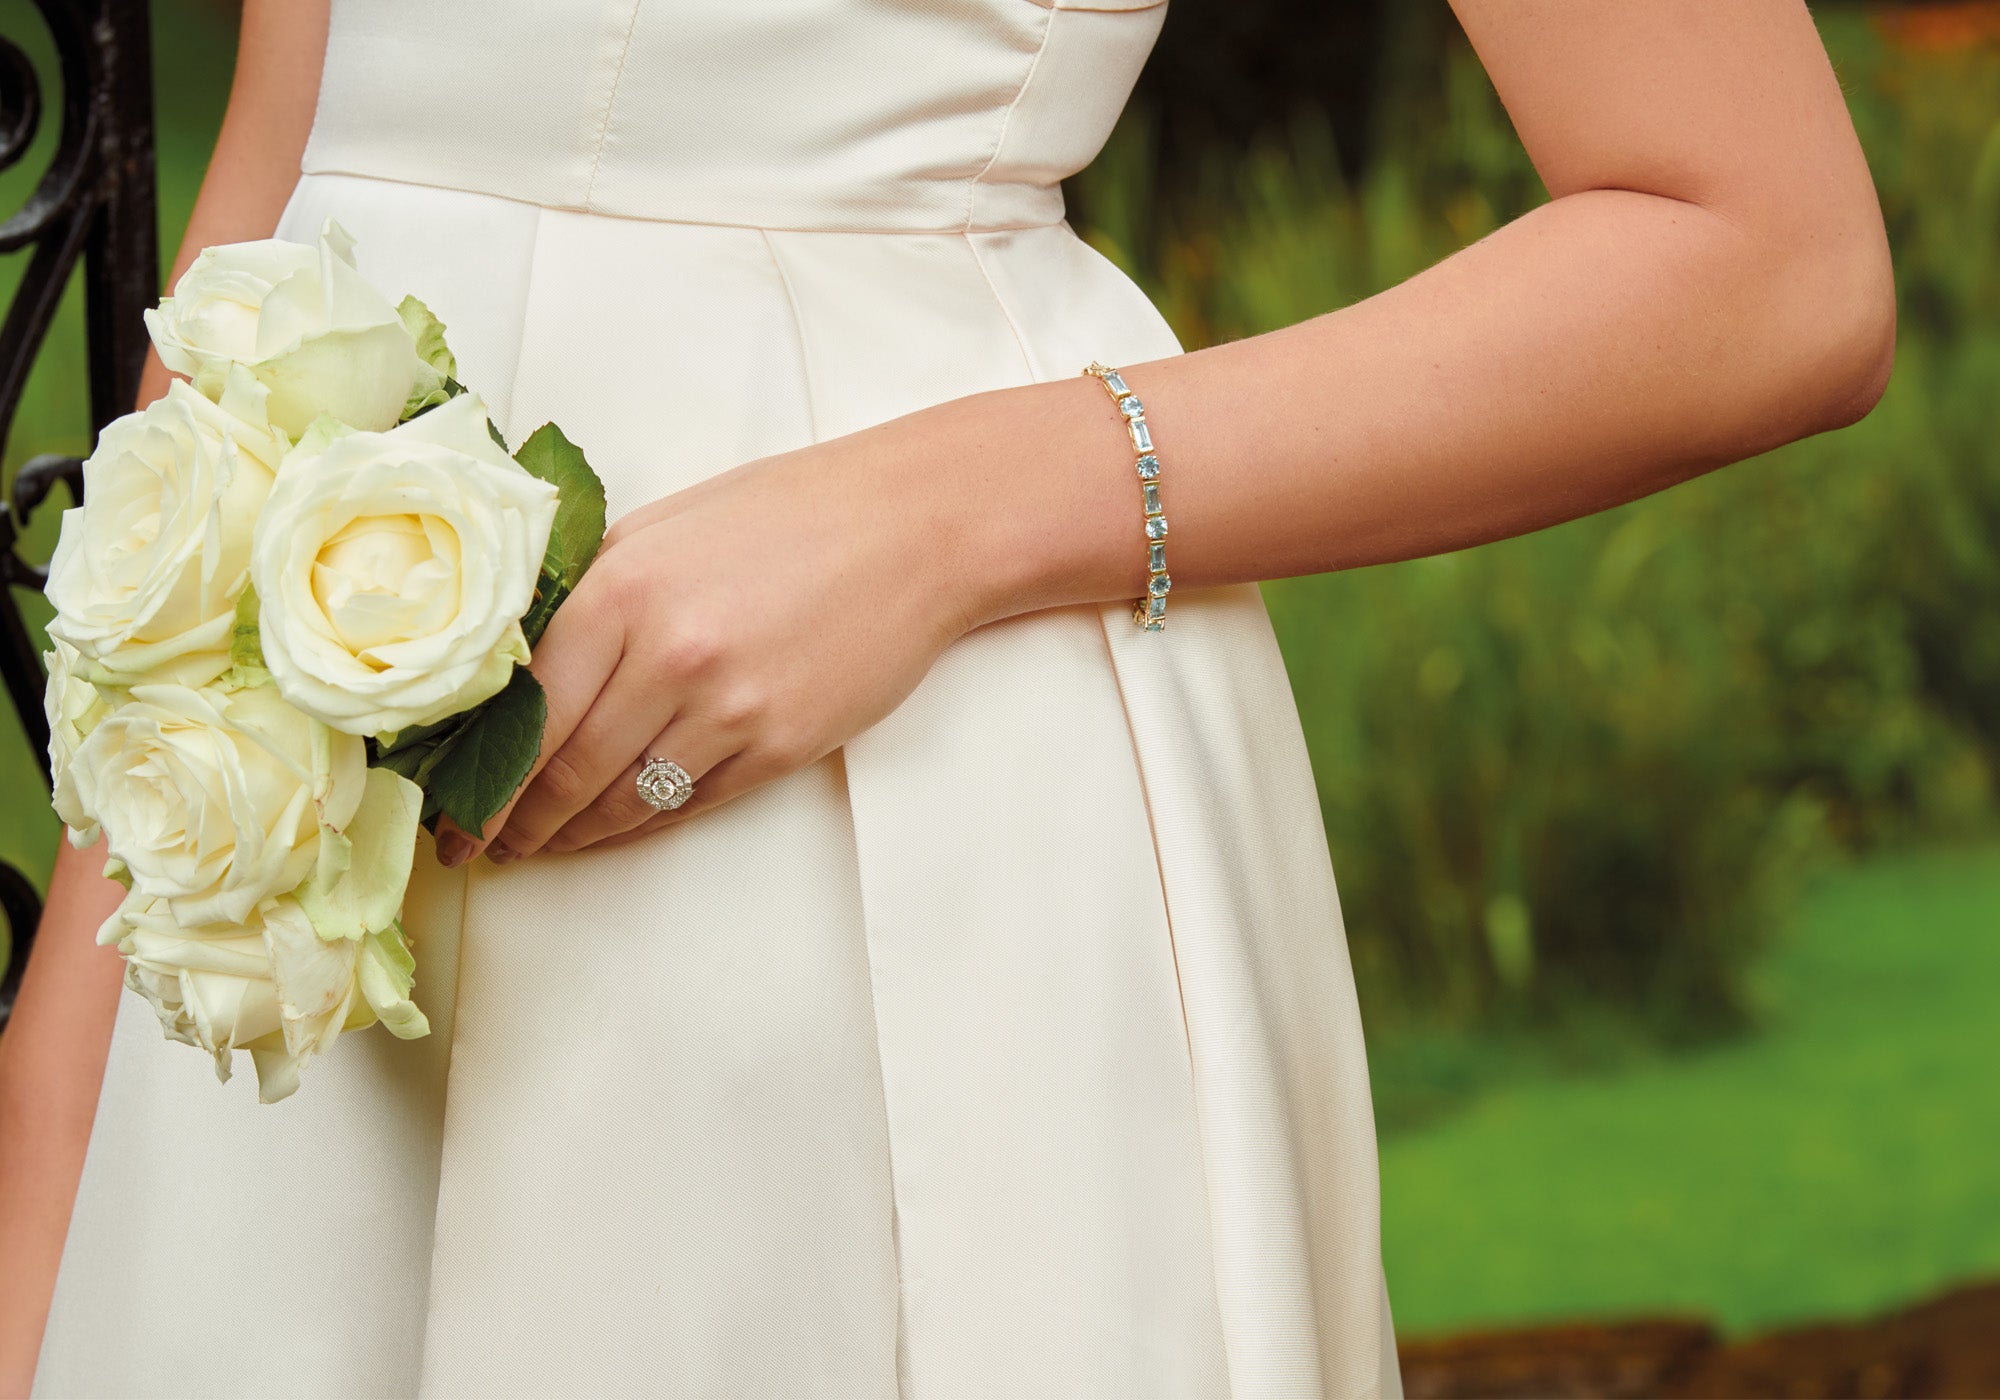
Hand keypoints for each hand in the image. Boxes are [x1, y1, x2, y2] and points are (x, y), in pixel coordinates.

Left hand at [441, 410, 982, 863]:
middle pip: (564, 770)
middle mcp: (669, 658)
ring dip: (573, 834)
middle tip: (479, 846)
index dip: (481, 773)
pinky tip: (615, 828)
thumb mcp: (665, 526)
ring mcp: (730, 710)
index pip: (526, 708)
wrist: (914, 529)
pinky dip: (643, 824)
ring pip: (625, 800)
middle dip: (513, 820)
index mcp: (623, 590)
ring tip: (539, 847)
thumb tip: (518, 663)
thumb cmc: (790, 514)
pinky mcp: (781, 746)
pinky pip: (692, 803)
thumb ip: (590, 590)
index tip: (452, 806)